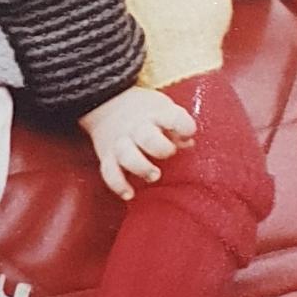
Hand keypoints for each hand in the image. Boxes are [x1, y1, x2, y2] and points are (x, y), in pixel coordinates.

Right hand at [78, 86, 197, 199]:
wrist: (109, 102)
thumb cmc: (145, 111)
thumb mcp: (163, 110)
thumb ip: (177, 127)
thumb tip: (189, 143)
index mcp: (156, 115)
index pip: (174, 118)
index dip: (184, 127)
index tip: (187, 134)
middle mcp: (137, 128)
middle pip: (148, 137)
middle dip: (161, 148)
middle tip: (170, 153)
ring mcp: (121, 142)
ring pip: (127, 155)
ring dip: (142, 167)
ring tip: (154, 175)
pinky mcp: (107, 155)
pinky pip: (109, 172)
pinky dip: (118, 185)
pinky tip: (129, 194)